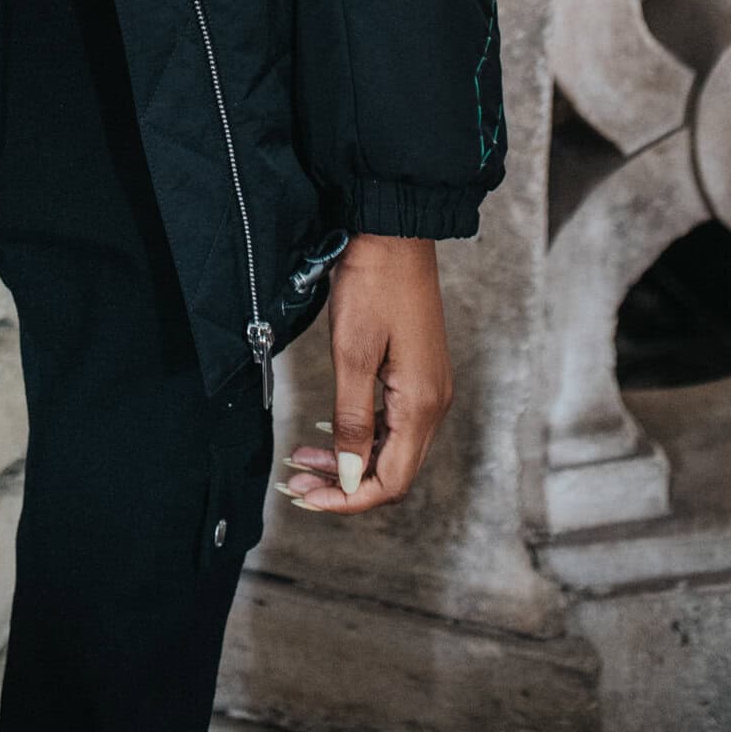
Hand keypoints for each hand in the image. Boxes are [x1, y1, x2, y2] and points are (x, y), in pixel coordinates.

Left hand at [277, 234, 452, 514]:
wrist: (394, 231)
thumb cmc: (373, 283)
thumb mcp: (352, 352)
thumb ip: (353, 418)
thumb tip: (350, 477)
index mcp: (422, 404)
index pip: (391, 481)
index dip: (348, 499)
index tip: (307, 497)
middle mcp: (433, 403)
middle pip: (393, 470)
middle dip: (344, 485)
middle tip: (297, 482)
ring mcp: (428, 387)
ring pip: (391, 447)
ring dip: (349, 460)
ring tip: (304, 458)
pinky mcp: (418, 372)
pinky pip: (392, 421)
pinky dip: (360, 434)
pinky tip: (329, 430)